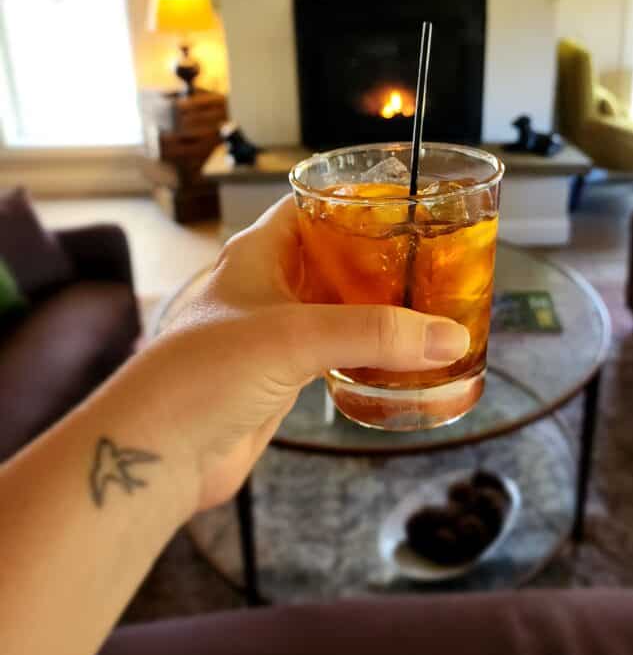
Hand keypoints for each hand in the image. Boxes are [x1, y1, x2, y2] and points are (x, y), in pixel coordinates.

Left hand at [127, 196, 469, 512]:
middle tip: (433, 259)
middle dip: (379, 259)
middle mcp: (266, 286)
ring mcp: (273, 333)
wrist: (160, 454)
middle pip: (332, 258)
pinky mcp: (281, 377)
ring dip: (377, 309)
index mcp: (257, 252)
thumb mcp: (295, 336)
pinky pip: (334, 353)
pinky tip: (403, 358)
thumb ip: (375, 333)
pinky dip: (367, 352)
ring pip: (336, 308)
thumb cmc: (206, 373)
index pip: (312, 207)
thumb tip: (450, 336)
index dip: (356, 201)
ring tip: (431, 305)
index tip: (408, 204)